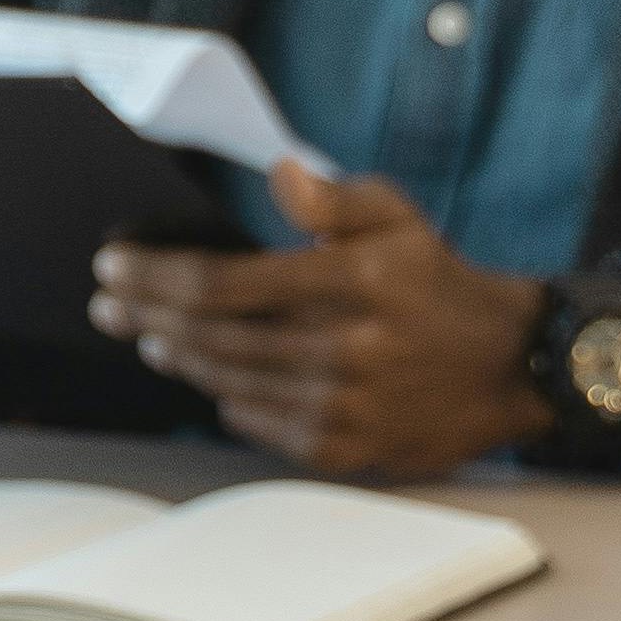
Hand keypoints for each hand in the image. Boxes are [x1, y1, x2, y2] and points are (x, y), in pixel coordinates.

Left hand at [82, 158, 552, 476]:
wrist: (512, 365)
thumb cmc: (439, 282)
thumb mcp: (399, 218)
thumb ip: (334, 199)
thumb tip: (280, 172)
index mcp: (354, 282)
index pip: (223, 284)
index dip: (154, 277)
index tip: (111, 266)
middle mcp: (348, 347)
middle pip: (213, 338)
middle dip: (146, 318)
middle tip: (108, 306)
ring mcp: (349, 405)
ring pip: (230, 384)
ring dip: (180, 359)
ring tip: (150, 338)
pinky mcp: (352, 448)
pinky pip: (265, 427)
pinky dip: (231, 404)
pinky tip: (212, 384)